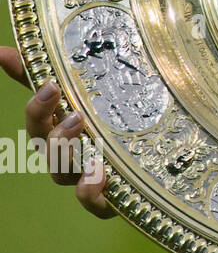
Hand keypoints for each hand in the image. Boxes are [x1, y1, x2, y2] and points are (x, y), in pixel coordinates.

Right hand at [0, 46, 114, 217]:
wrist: (166, 158)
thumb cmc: (118, 120)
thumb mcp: (94, 92)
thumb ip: (53, 72)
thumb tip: (1, 50)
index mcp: (64, 128)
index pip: (38, 120)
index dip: (37, 106)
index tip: (50, 84)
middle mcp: (71, 154)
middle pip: (46, 148)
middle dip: (54, 131)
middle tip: (75, 114)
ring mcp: (87, 176)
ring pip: (62, 174)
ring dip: (68, 156)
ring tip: (91, 141)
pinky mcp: (110, 197)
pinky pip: (93, 202)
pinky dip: (89, 193)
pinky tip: (98, 175)